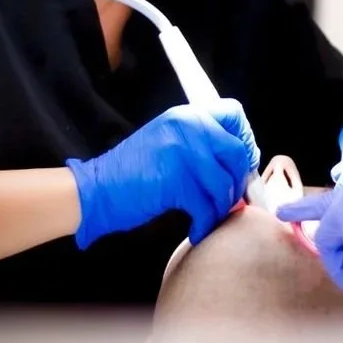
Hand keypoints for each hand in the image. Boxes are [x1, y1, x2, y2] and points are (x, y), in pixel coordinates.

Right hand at [67, 98, 259, 248]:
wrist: (97, 189)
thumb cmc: (133, 172)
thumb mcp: (168, 142)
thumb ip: (200, 143)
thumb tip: (240, 163)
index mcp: (187, 115)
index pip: (234, 114)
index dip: (245, 139)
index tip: (242, 162)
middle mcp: (187, 126)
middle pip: (237, 152)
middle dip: (239, 180)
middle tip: (232, 198)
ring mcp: (181, 151)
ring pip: (225, 182)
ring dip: (223, 206)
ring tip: (211, 216)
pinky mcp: (175, 180)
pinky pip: (207, 206)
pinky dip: (206, 223)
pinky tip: (198, 229)